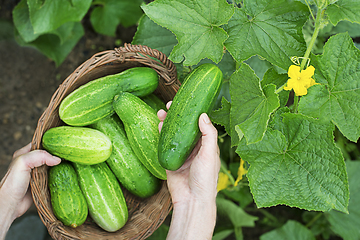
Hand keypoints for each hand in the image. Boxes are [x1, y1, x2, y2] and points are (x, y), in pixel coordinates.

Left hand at [0, 143, 60, 238]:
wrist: (10, 205)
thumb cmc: (12, 184)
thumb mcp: (22, 163)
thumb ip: (39, 156)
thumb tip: (57, 159)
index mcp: (24, 154)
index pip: (40, 143)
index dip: (51, 142)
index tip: (62, 143)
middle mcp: (31, 162)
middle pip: (48, 154)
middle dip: (58, 153)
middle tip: (69, 153)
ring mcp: (37, 172)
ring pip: (52, 165)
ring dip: (60, 165)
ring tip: (71, 162)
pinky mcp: (42, 182)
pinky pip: (53, 176)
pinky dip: (59, 175)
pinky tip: (66, 174)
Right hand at [158, 101, 219, 239]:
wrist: (191, 200)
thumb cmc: (205, 179)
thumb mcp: (210, 154)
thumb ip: (208, 134)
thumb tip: (203, 115)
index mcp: (206, 145)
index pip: (199, 124)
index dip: (192, 112)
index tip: (186, 101)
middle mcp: (194, 147)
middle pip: (184, 126)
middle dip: (177, 115)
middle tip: (169, 105)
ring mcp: (181, 153)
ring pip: (173, 133)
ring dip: (167, 123)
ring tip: (161, 113)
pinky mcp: (170, 159)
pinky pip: (164, 144)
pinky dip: (161, 134)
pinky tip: (158, 125)